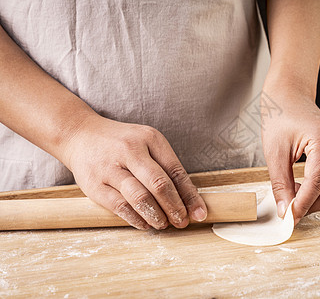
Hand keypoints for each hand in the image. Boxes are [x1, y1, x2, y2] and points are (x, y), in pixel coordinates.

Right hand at [60, 115, 207, 229]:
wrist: (80, 134)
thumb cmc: (121, 143)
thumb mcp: (147, 143)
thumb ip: (165, 167)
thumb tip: (187, 200)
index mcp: (149, 139)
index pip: (175, 171)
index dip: (189, 195)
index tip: (199, 213)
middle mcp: (130, 150)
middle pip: (159, 184)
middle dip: (175, 207)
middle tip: (182, 222)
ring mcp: (110, 168)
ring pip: (139, 197)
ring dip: (157, 215)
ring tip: (164, 224)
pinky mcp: (94, 185)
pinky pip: (119, 206)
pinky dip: (135, 218)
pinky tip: (145, 223)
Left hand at [261, 83, 319, 224]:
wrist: (289, 97)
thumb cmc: (279, 117)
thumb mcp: (274, 152)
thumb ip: (281, 184)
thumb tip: (286, 211)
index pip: (318, 181)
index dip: (303, 204)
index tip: (289, 218)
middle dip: (313, 205)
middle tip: (292, 213)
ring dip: (317, 198)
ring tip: (294, 198)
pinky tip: (301, 187)